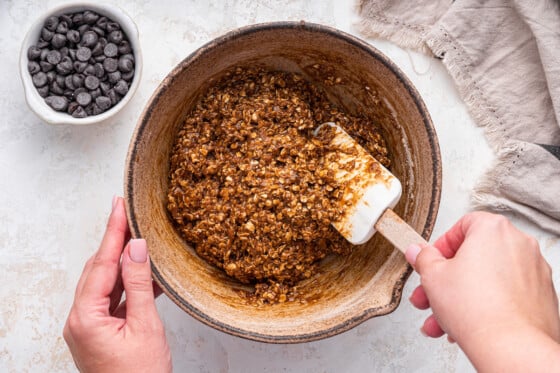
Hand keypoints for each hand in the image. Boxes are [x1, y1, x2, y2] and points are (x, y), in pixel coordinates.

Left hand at [63, 197, 171, 372]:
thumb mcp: (145, 326)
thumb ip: (140, 284)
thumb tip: (137, 248)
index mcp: (85, 317)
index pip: (102, 263)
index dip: (113, 231)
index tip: (119, 206)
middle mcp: (79, 320)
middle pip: (98, 268)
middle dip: (114, 240)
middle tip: (128, 215)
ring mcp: (88, 326)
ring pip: (105, 282)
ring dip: (123, 261)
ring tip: (138, 238)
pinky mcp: (99, 331)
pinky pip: (112, 298)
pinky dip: (128, 284)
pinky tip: (146, 274)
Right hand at [406, 211, 559, 370]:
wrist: (511, 347)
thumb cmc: (478, 309)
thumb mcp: (433, 277)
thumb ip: (424, 259)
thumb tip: (419, 252)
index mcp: (493, 229)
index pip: (462, 225)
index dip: (441, 246)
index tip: (431, 261)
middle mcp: (519, 244)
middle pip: (474, 256)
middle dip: (446, 278)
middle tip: (431, 292)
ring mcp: (534, 271)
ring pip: (487, 279)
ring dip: (460, 297)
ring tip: (441, 318)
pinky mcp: (541, 296)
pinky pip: (505, 295)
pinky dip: (485, 305)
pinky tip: (464, 324)